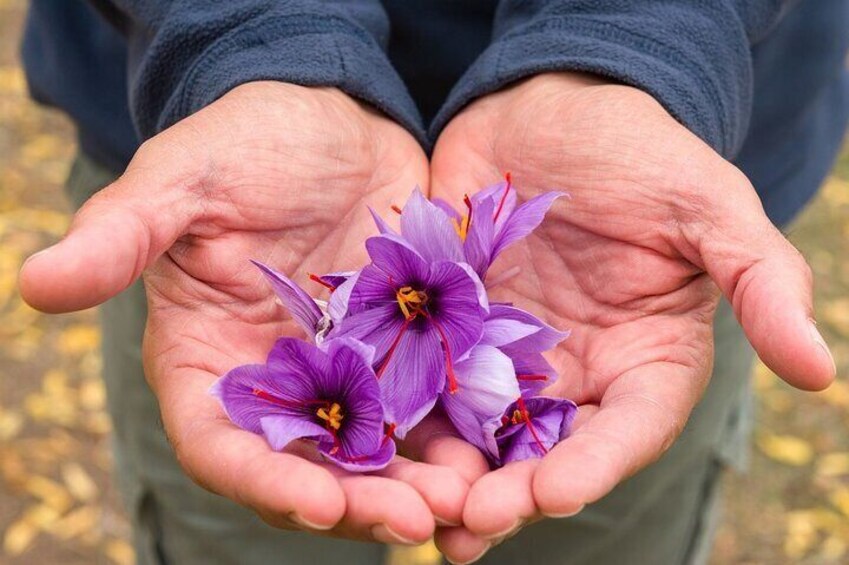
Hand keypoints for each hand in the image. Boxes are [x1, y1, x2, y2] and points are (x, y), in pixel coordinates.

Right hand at [19, 82, 470, 543]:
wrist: (328, 117)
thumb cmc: (243, 143)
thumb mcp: (184, 181)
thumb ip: (122, 236)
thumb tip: (32, 284)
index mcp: (209, 359)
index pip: (226, 443)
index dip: (266, 480)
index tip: (317, 505)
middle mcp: (279, 380)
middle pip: (312, 463)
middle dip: (359, 500)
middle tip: (415, 522)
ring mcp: (347, 369)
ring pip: (379, 447)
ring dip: (419, 481)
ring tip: (468, 502)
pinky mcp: (404, 347)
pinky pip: (432, 401)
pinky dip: (458, 431)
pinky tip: (496, 450)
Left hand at [428, 73, 835, 561]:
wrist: (547, 108)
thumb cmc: (637, 151)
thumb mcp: (705, 205)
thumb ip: (759, 280)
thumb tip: (818, 371)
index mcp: (644, 358)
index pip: (627, 427)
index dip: (595, 464)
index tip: (554, 492)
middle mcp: (574, 372)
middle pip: (546, 449)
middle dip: (510, 491)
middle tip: (469, 526)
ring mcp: (505, 355)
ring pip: (479, 431)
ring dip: (449, 477)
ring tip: (415, 520)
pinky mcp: (447, 328)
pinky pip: (422, 377)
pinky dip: (403, 417)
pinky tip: (372, 449)